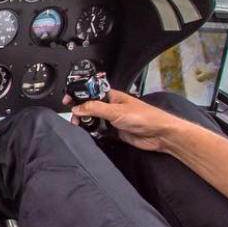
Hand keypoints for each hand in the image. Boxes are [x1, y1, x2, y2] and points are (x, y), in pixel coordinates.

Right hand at [63, 90, 186, 152]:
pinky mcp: (115, 131)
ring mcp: (113, 119)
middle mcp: (111, 106)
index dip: (78, 95)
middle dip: (80, 111)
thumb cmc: (146, 117)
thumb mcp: (116, 111)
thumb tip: (77, 107)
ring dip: (87, 123)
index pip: (90, 92)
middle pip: (89, 106)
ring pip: (93, 119)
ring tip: (80, 126)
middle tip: (74, 117)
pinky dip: (95, 133)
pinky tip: (92, 134)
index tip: (67, 100)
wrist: (160, 134)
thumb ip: (95, 109)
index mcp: (111, 96)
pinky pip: (100, 131)